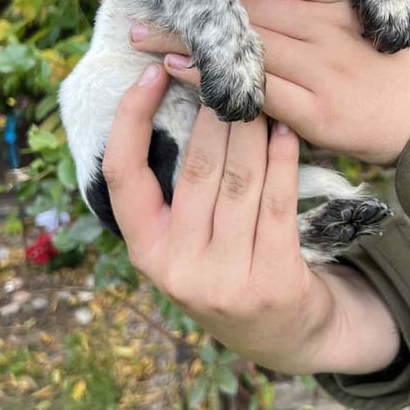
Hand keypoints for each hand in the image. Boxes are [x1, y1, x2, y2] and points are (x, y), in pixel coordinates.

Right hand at [103, 61, 400, 373]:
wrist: (286, 336)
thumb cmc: (230, 271)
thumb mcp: (187, 244)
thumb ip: (178, 193)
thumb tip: (183, 98)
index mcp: (147, 251)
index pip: (123, 175)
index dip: (131, 118)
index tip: (151, 74)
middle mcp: (178, 268)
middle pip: (195, 167)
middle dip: (213, 112)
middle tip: (228, 73)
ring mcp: (226, 278)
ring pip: (239, 179)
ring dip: (252, 127)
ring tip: (260, 93)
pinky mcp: (273, 279)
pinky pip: (277, 201)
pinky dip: (283, 159)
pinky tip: (286, 131)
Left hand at [130, 0, 409, 163]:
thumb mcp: (376, 17)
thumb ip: (326, 6)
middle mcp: (329, 26)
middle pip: (250, 2)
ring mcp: (323, 68)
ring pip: (245, 42)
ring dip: (188, 37)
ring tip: (143, 34)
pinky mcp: (319, 112)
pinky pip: (256, 89)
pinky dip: (213, 80)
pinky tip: (180, 73)